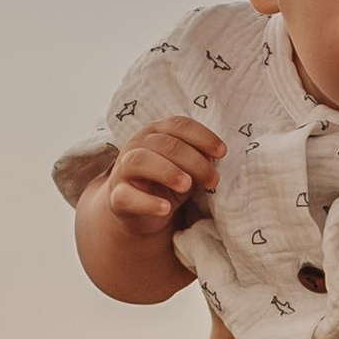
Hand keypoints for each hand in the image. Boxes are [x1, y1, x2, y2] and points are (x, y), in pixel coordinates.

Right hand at [100, 118, 222, 234]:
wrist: (138, 213)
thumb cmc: (165, 184)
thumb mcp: (186, 169)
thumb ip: (198, 159)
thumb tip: (214, 156)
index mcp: (155, 133)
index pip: (179, 125)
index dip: (202, 136)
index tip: (222, 152)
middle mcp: (136, 145)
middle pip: (165, 144)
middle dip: (193, 161)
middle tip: (213, 180)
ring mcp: (123, 170)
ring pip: (141, 161)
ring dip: (167, 171)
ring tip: (187, 186)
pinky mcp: (117, 197)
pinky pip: (128, 196)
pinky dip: (148, 202)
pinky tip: (166, 208)